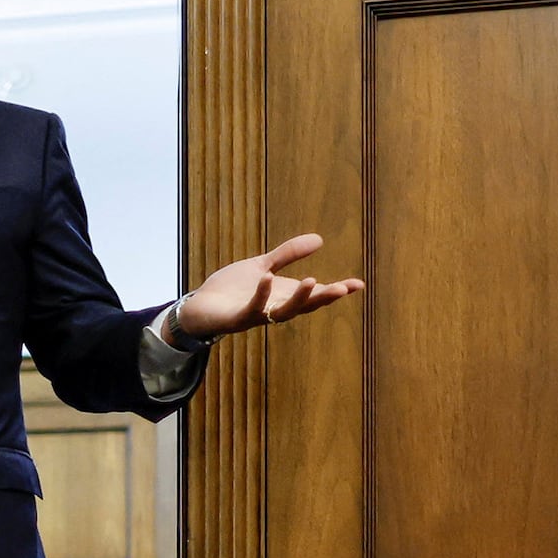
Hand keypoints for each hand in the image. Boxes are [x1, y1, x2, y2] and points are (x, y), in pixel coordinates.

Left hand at [176, 233, 364, 337]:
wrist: (199, 306)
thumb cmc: (231, 290)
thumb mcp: (263, 266)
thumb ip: (287, 255)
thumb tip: (319, 239)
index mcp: (283, 296)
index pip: (314, 295)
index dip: (336, 291)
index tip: (358, 284)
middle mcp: (274, 309)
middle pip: (304, 306)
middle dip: (323, 298)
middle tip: (343, 288)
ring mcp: (256, 316)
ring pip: (283, 312)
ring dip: (298, 298)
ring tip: (312, 280)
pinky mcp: (236, 318)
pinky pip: (252, 309)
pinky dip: (261, 295)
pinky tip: (268, 278)